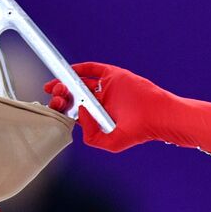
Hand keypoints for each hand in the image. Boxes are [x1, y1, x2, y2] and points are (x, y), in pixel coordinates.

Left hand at [43, 61, 180, 151]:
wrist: (157, 115)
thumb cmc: (140, 131)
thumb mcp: (112, 142)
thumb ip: (92, 136)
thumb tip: (79, 112)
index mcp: (101, 117)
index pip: (77, 110)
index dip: (65, 108)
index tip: (55, 107)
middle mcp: (103, 101)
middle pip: (76, 94)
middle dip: (62, 94)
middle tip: (53, 94)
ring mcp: (107, 88)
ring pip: (82, 81)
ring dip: (67, 81)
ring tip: (56, 85)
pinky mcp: (114, 76)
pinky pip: (93, 69)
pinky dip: (80, 69)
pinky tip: (70, 72)